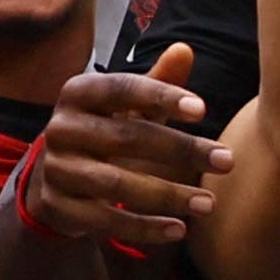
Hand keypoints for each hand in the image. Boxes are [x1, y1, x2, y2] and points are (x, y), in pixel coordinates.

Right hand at [20, 42, 230, 253]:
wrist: (52, 177)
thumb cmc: (103, 129)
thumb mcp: (126, 104)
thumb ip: (157, 81)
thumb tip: (185, 49)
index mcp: (78, 92)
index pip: (123, 88)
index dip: (162, 96)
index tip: (203, 110)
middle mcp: (61, 128)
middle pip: (128, 138)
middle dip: (182, 150)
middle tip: (227, 161)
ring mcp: (57, 169)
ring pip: (118, 184)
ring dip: (169, 195)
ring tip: (209, 203)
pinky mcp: (58, 207)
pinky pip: (105, 220)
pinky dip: (144, 227)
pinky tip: (178, 229)